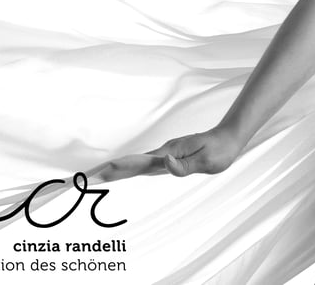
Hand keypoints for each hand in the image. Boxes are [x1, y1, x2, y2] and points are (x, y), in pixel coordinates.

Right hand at [91, 126, 244, 181]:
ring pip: (135, 164)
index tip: (98, 173)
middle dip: (108, 171)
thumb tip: (165, 165)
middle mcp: (162, 154)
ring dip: (115, 170)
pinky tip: (121, 171)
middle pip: (131, 164)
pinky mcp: (168, 157)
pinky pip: (144, 164)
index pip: (138, 164)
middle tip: (86, 177)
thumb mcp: (206, 161)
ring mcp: (164, 155)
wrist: (228, 137)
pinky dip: (129, 168)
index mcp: (168, 154)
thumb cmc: (219, 150)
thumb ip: (184, 165)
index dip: (118, 170)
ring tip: (96, 175)